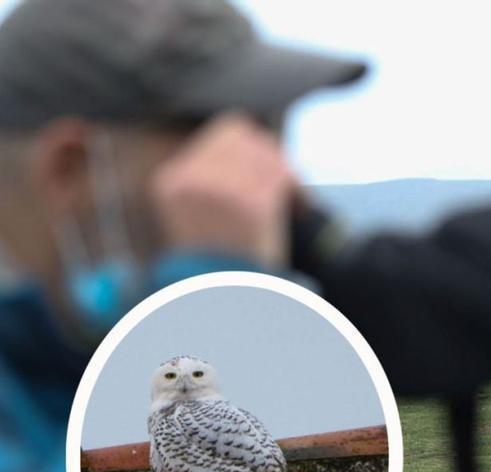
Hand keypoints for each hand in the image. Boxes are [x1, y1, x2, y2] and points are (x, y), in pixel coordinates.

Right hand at [151, 113, 295, 267]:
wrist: (224, 300)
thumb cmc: (220, 261)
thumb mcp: (202, 212)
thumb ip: (216, 177)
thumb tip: (258, 138)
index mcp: (172, 180)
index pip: (227, 133)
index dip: (256, 148)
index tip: (269, 172)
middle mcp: (190, 181)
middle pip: (250, 138)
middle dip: (272, 157)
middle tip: (288, 186)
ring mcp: (219, 191)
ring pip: (267, 156)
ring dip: (285, 175)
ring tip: (293, 201)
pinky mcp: (250, 204)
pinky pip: (282, 178)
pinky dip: (297, 191)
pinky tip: (299, 207)